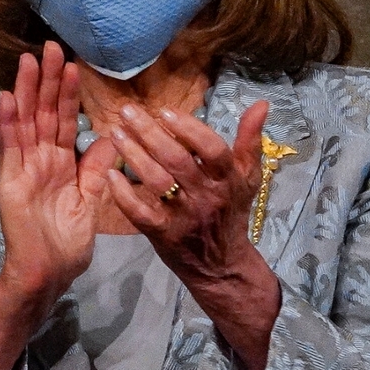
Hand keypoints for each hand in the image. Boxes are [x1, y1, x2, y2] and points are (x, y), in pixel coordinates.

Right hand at [0, 42, 114, 303]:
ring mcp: (23, 167)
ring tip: (29, 61)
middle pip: (43, 113)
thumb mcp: (92, 200)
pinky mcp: (9, 180)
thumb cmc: (69, 243)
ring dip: (26, 91)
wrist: (50, 271)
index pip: (66, 121)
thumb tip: (114, 136)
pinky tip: (6, 98)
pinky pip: (9, 147)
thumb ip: (98, 168)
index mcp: (62, 164)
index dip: (68, 93)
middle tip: (50, 47)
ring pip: (26, 121)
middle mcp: (40, 159)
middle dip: (46, 80)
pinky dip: (6, 123)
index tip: (73, 64)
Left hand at [108, 99, 281, 369]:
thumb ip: (250, 141)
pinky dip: (122, 192)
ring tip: (115, 133)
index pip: (212, 150)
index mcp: (229, 180)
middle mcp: (207, 196)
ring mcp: (183, 216)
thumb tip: (260, 104)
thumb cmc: (231, 212)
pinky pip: (139, 211)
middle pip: (177, 160)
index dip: (189, 129)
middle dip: (149, 133)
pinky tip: (109, 172)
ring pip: (156, 181)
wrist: (222, 265)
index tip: (164, 111)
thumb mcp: (247, 178)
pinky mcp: (162, 234)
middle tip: (126, 111)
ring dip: (133, 155)